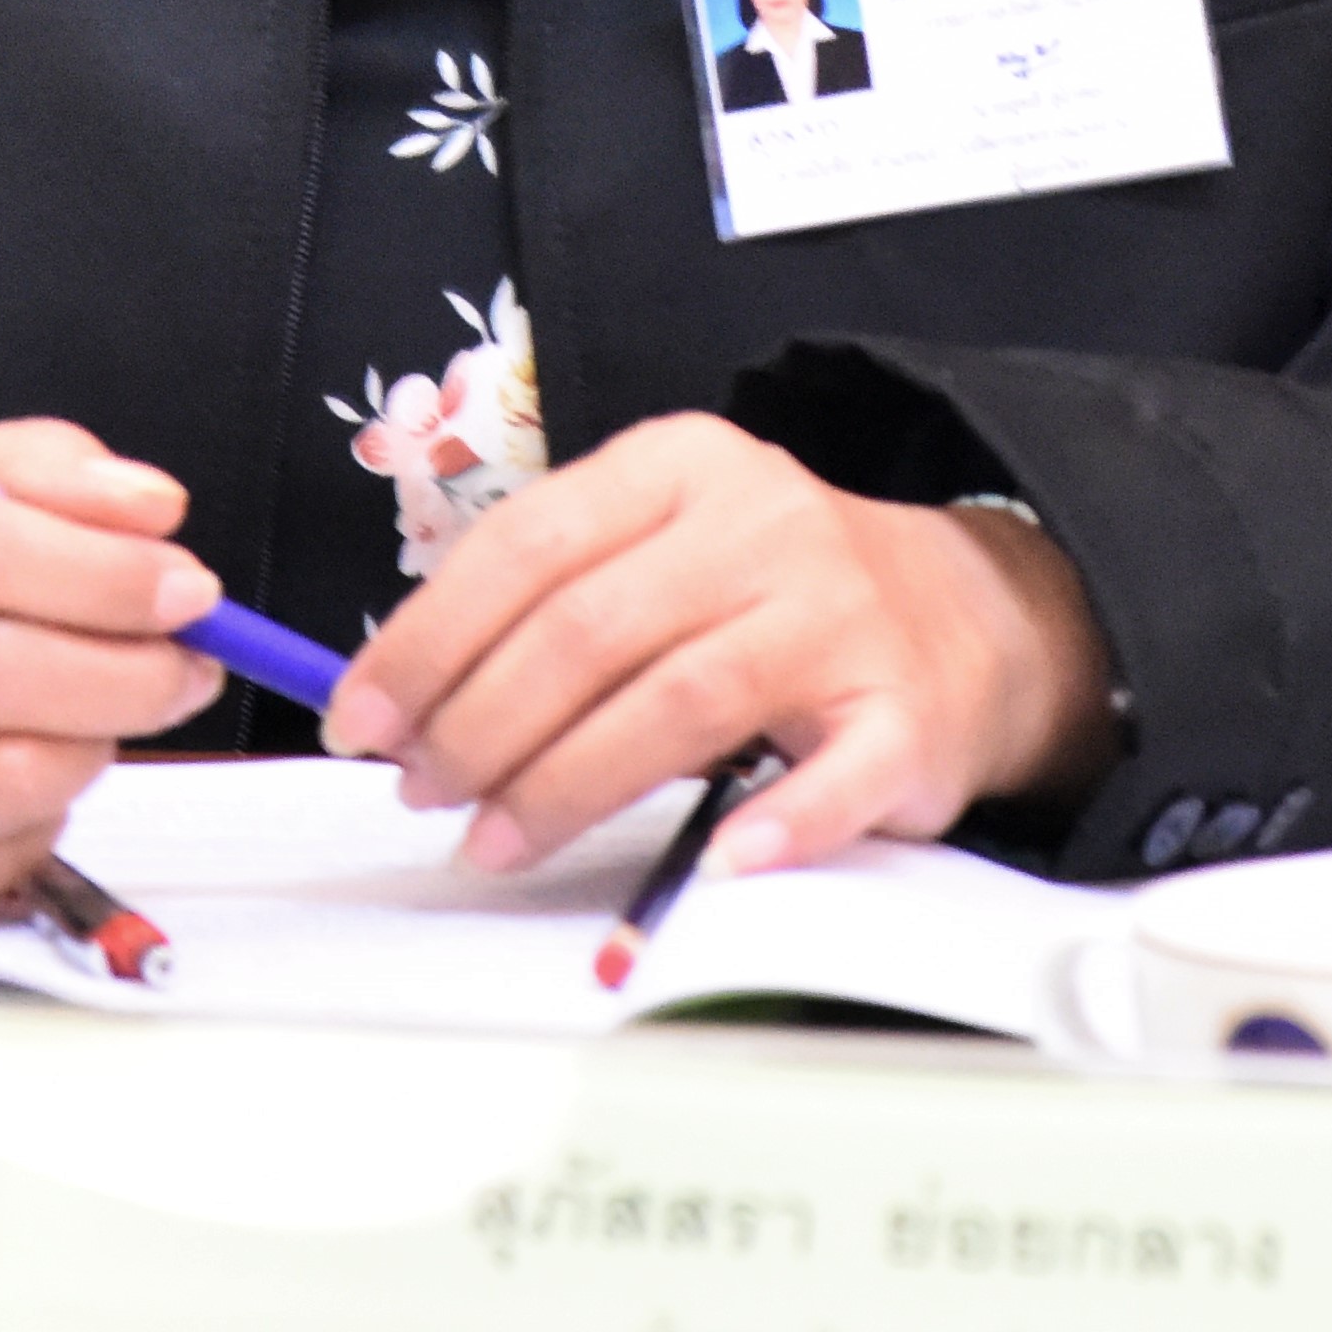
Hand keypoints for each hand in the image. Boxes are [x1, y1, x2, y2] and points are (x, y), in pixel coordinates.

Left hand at [320, 414, 1119, 881]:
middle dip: (480, 724)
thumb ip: (549, 602)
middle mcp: (763, 526)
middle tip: (422, 792)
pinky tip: (710, 863)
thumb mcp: (663, 548)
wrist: (969, 619)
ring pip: (678, 703)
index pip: (528, 545)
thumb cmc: (775, 595)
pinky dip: (768, 825)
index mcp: (683, 468)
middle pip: (588, 629)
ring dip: (566, 786)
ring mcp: (839, 619)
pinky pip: (829, 779)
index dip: (428, 640)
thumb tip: (402, 701)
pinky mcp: (904, 715)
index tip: (362, 718)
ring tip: (493, 840)